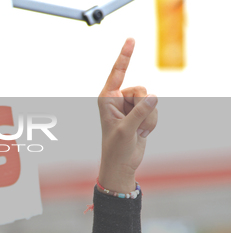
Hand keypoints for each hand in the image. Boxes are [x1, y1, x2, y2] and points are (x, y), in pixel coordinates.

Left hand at [98, 38, 157, 192]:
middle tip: (134, 124)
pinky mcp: (140, 113)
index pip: (117, 73)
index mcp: (106, 98)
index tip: (131, 39)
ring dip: (148, 119)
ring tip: (137, 131)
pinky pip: (155, 111)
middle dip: (142, 108)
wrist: (121, 164)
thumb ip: (140, 112)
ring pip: (151, 101)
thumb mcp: (126, 130)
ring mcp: (130, 106)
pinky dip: (152, 124)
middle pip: (141, 89)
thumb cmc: (116, 148)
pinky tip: (141, 133)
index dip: (125, 56)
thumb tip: (154, 97)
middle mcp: (118, 99)